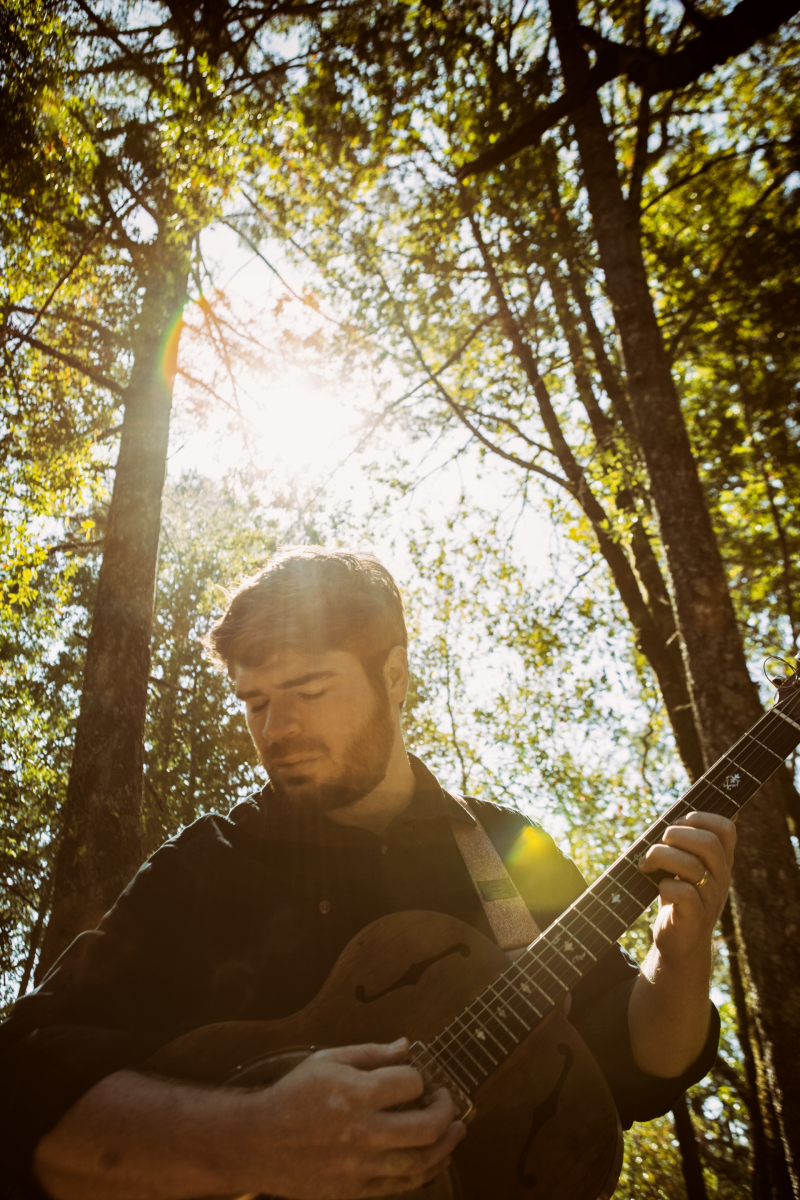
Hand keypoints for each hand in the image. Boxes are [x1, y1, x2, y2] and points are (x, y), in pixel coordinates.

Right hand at [243, 1038, 465, 1198]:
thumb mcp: (327, 1060)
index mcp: (355, 1095)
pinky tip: (433, 1159)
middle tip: (449, 1103)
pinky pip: (401, 1186)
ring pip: (421, 1163)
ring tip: (456, 1132)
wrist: (258, 1141)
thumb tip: (406, 1046)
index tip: (419, 1078)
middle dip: (448, 1113)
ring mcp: (359, 1168)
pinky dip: (424, 1172)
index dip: (421, 1077)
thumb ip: (371, 1053)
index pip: (411, 1083)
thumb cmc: (293, 1096)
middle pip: (427, 1129)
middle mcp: (361, 1133)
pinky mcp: (354, 1192)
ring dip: (446, 1147)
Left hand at [638, 811, 735, 962]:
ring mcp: (710, 898)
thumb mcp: (685, 866)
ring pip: (691, 865)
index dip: (700, 818)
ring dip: (660, 857)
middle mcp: (721, 878)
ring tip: (647, 865)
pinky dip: (664, 886)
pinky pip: (682, 892)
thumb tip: (687, 810)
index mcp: (721, 861)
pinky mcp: (695, 917)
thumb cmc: (677, 896)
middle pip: (707, 842)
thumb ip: (686, 842)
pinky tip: (659, 889)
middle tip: (659, 846)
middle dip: (676, 835)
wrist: (679, 942)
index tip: (679, 824)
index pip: (726, 829)